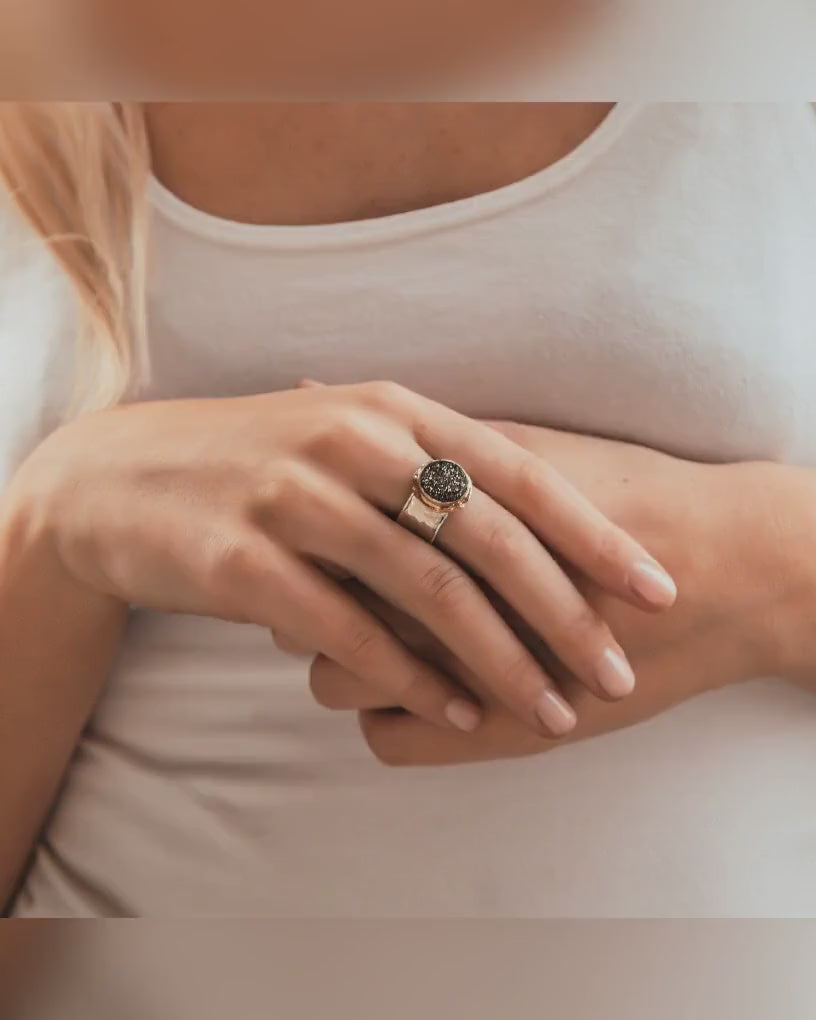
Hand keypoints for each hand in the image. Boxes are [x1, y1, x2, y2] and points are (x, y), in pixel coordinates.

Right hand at [7, 385, 674, 737]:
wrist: (121, 479)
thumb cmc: (257, 461)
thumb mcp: (347, 438)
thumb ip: (429, 464)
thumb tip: (525, 520)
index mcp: (391, 409)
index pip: (518, 471)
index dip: (593, 533)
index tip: (655, 588)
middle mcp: (352, 443)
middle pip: (486, 534)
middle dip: (565, 610)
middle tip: (617, 671)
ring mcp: (295, 500)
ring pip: (426, 589)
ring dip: (499, 660)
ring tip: (551, 712)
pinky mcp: (244, 563)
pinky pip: (348, 631)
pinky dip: (411, 678)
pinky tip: (456, 713)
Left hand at [310, 424, 800, 764]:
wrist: (713, 572)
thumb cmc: (617, 496)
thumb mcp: (512, 447)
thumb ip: (420, 436)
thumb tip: (313, 392)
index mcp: (430, 520)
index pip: (317, 537)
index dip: (307, 537)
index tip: (325, 534)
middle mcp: (428, 596)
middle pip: (308, 609)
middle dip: (313, 597)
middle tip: (346, 583)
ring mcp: (455, 672)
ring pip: (334, 681)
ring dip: (349, 660)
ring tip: (388, 638)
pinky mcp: (493, 732)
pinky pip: (385, 742)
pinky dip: (393, 715)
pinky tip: (425, 685)